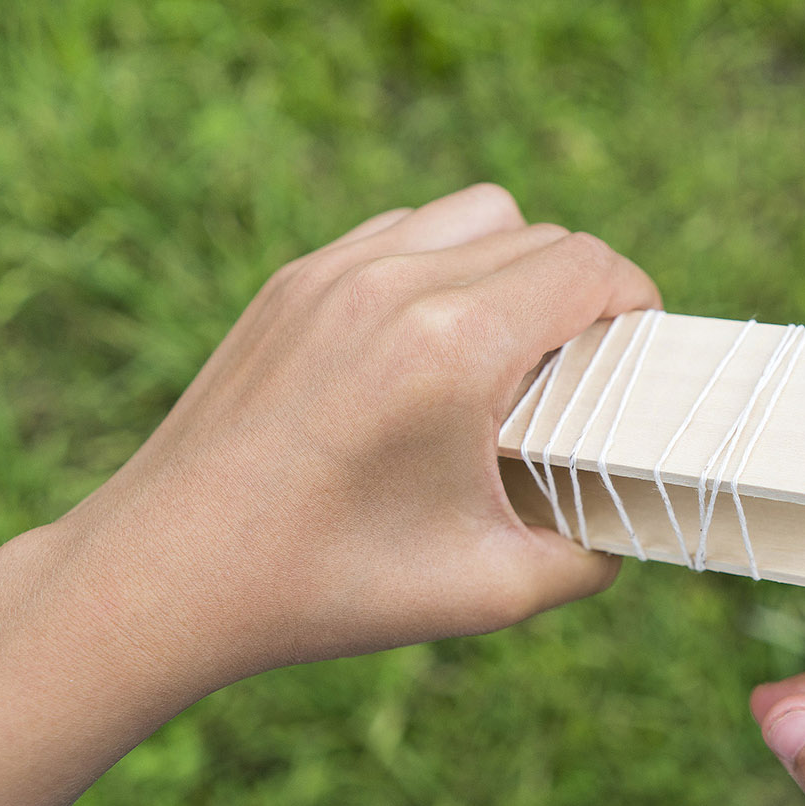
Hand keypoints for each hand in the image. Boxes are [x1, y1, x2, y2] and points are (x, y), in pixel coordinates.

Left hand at [0, 184, 659, 805]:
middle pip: (541, 234)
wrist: (163, 574)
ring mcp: (334, 271)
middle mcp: (395, 284)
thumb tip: (622, 526)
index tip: (641, 350)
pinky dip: (444, 265)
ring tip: (507, 347)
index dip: (637, 301)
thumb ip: (584, 557)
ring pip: (473, 213)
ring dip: (514, 263)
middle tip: (582, 367)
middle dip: (584, 290)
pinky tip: (431, 343)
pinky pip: (403, 232)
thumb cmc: (324, 587)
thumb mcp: (485, 592)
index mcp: (451, 347)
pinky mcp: (292, 282)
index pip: (589, 267)